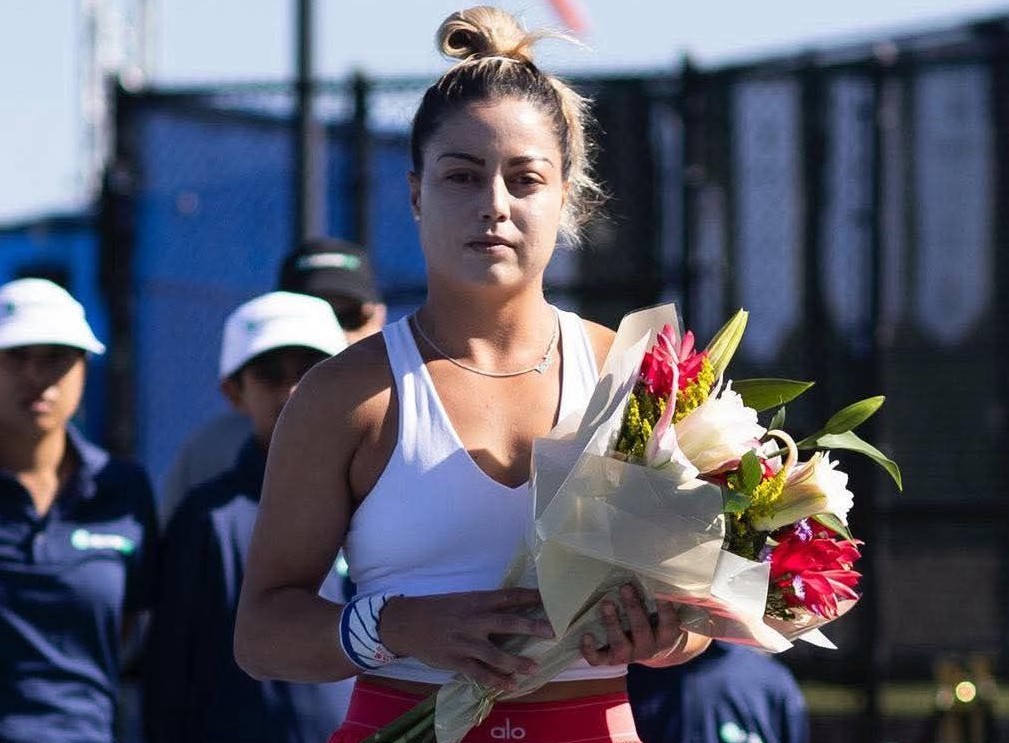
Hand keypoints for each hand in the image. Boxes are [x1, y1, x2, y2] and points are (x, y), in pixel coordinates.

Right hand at [377, 588, 554, 690]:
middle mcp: (473, 620)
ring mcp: (465, 642)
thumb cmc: (436, 609)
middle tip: (552, 632)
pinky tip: (511, 686)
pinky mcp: (456, 661)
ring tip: (534, 668)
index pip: (508, 596)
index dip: (529, 596)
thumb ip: (483, 605)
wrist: (406, 623)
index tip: (550, 598)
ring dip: (517, 662)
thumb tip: (511, 607)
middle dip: (532, 627)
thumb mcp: (461, 600)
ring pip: (496, 654)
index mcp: (476, 600)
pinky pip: (480, 673)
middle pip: (508, 622)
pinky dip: (496, 681)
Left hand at [580, 584, 701, 666]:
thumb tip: (654, 575)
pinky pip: (599, 660)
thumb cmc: (656, 623)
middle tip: (625, 587)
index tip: (659, 591)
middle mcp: (648, 648)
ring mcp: (629, 656)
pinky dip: (590, 650)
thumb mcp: (663, 614)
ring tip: (606, 604)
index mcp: (665, 636)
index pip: (669, 623)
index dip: (665, 608)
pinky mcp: (611, 660)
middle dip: (633, 608)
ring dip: (612, 624)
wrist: (651, 651)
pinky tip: (586, 635)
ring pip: (620, 646)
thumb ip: (659, 599)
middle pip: (641, 631)